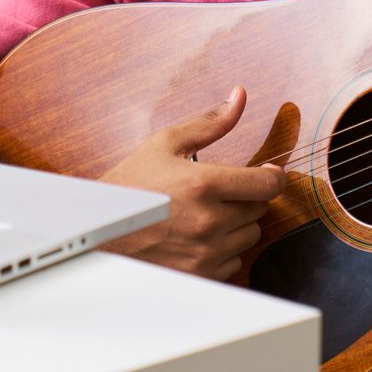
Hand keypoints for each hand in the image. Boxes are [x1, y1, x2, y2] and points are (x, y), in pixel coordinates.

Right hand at [99, 86, 285, 279]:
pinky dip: (223, 249)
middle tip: (218, 191)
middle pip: (260, 209)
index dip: (273, 176)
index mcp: (204, 184)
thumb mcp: (165, 143)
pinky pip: (233, 261)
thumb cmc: (131, 185)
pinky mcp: (201, 275)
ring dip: (237, 224)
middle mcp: (209, 222)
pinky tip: (197, 236)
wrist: (98, 230)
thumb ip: (210, 122)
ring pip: (249, 236)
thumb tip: (239, 96)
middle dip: (246, 197)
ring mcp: (205, 253)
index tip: (267, 173)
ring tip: (205, 214)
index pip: (268, 184)